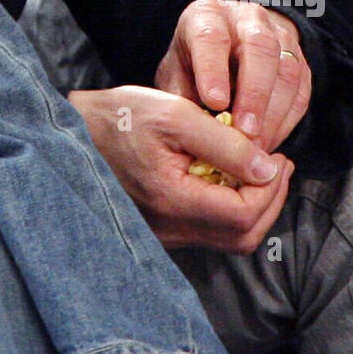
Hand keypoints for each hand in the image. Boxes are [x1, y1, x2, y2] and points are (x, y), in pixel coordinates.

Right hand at [68, 85, 293, 251]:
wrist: (74, 135)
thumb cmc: (119, 117)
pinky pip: (210, 231)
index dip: (271, 188)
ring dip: (255, 206)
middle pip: (243, 236)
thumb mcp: (174, 114)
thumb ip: (225, 142)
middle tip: (279, 164)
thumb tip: (268, 168)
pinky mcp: (163, 230)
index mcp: (171, 200)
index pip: (243, 215)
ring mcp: (165, 235)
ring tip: (260, 168)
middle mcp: (169, 229)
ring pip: (230, 239)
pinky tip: (232, 177)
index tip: (276, 155)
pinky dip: (232, 208)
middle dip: (271, 200)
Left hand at [155, 0, 311, 152]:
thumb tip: (190, 133)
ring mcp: (279, 37)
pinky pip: (301, 91)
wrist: (223, 50)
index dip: (213, 70)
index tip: (214, 103)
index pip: (212, 36)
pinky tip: (270, 142)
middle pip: (259, 47)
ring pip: (286, 70)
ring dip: (273, 114)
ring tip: (256, 147)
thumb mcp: (175, 74)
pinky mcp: (299, 61)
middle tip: (245, 132)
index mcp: (207, 15)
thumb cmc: (192, 64)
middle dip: (254, 93)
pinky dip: (286, 121)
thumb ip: (181, 99)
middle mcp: (247, 19)